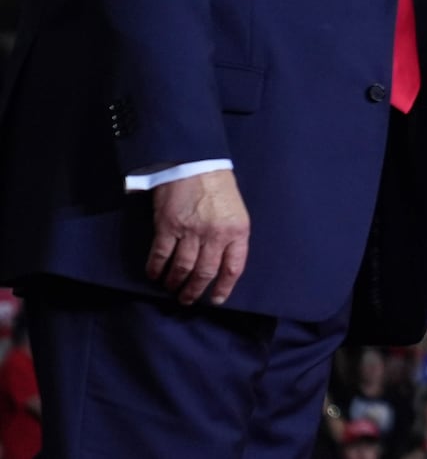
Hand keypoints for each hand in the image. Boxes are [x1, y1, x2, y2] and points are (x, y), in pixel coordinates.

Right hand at [146, 169, 249, 304]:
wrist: (195, 162)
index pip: (234, 268)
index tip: (216, 299)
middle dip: (194, 291)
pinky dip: (156, 269)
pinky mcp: (168, 226)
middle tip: (187, 300)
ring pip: (183, 268)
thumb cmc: (218, 186)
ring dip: (175, 283)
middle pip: (205, 273)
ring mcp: (191, 231)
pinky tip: (155, 275)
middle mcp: (216, 234)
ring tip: (171, 289)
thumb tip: (222, 262)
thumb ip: (231, 236)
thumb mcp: (236, 211)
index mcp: (237, 230)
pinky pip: (161, 256)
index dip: (224, 288)